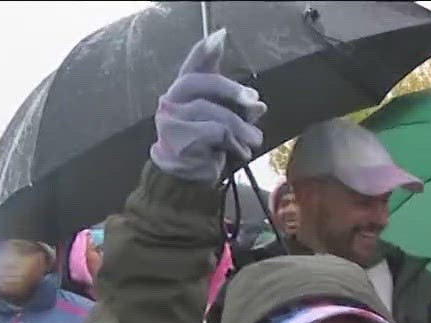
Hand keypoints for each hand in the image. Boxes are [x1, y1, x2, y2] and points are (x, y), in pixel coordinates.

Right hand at [149, 30, 266, 184]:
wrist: (186, 178)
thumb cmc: (207, 145)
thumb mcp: (224, 122)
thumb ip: (238, 108)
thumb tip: (259, 104)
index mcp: (184, 92)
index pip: (192, 66)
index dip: (205, 51)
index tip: (220, 36)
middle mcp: (172, 100)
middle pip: (201, 83)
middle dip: (232, 91)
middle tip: (256, 103)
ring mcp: (171, 119)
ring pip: (213, 113)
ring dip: (241, 128)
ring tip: (254, 140)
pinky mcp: (178, 139)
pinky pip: (214, 133)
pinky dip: (234, 144)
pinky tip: (240, 152)